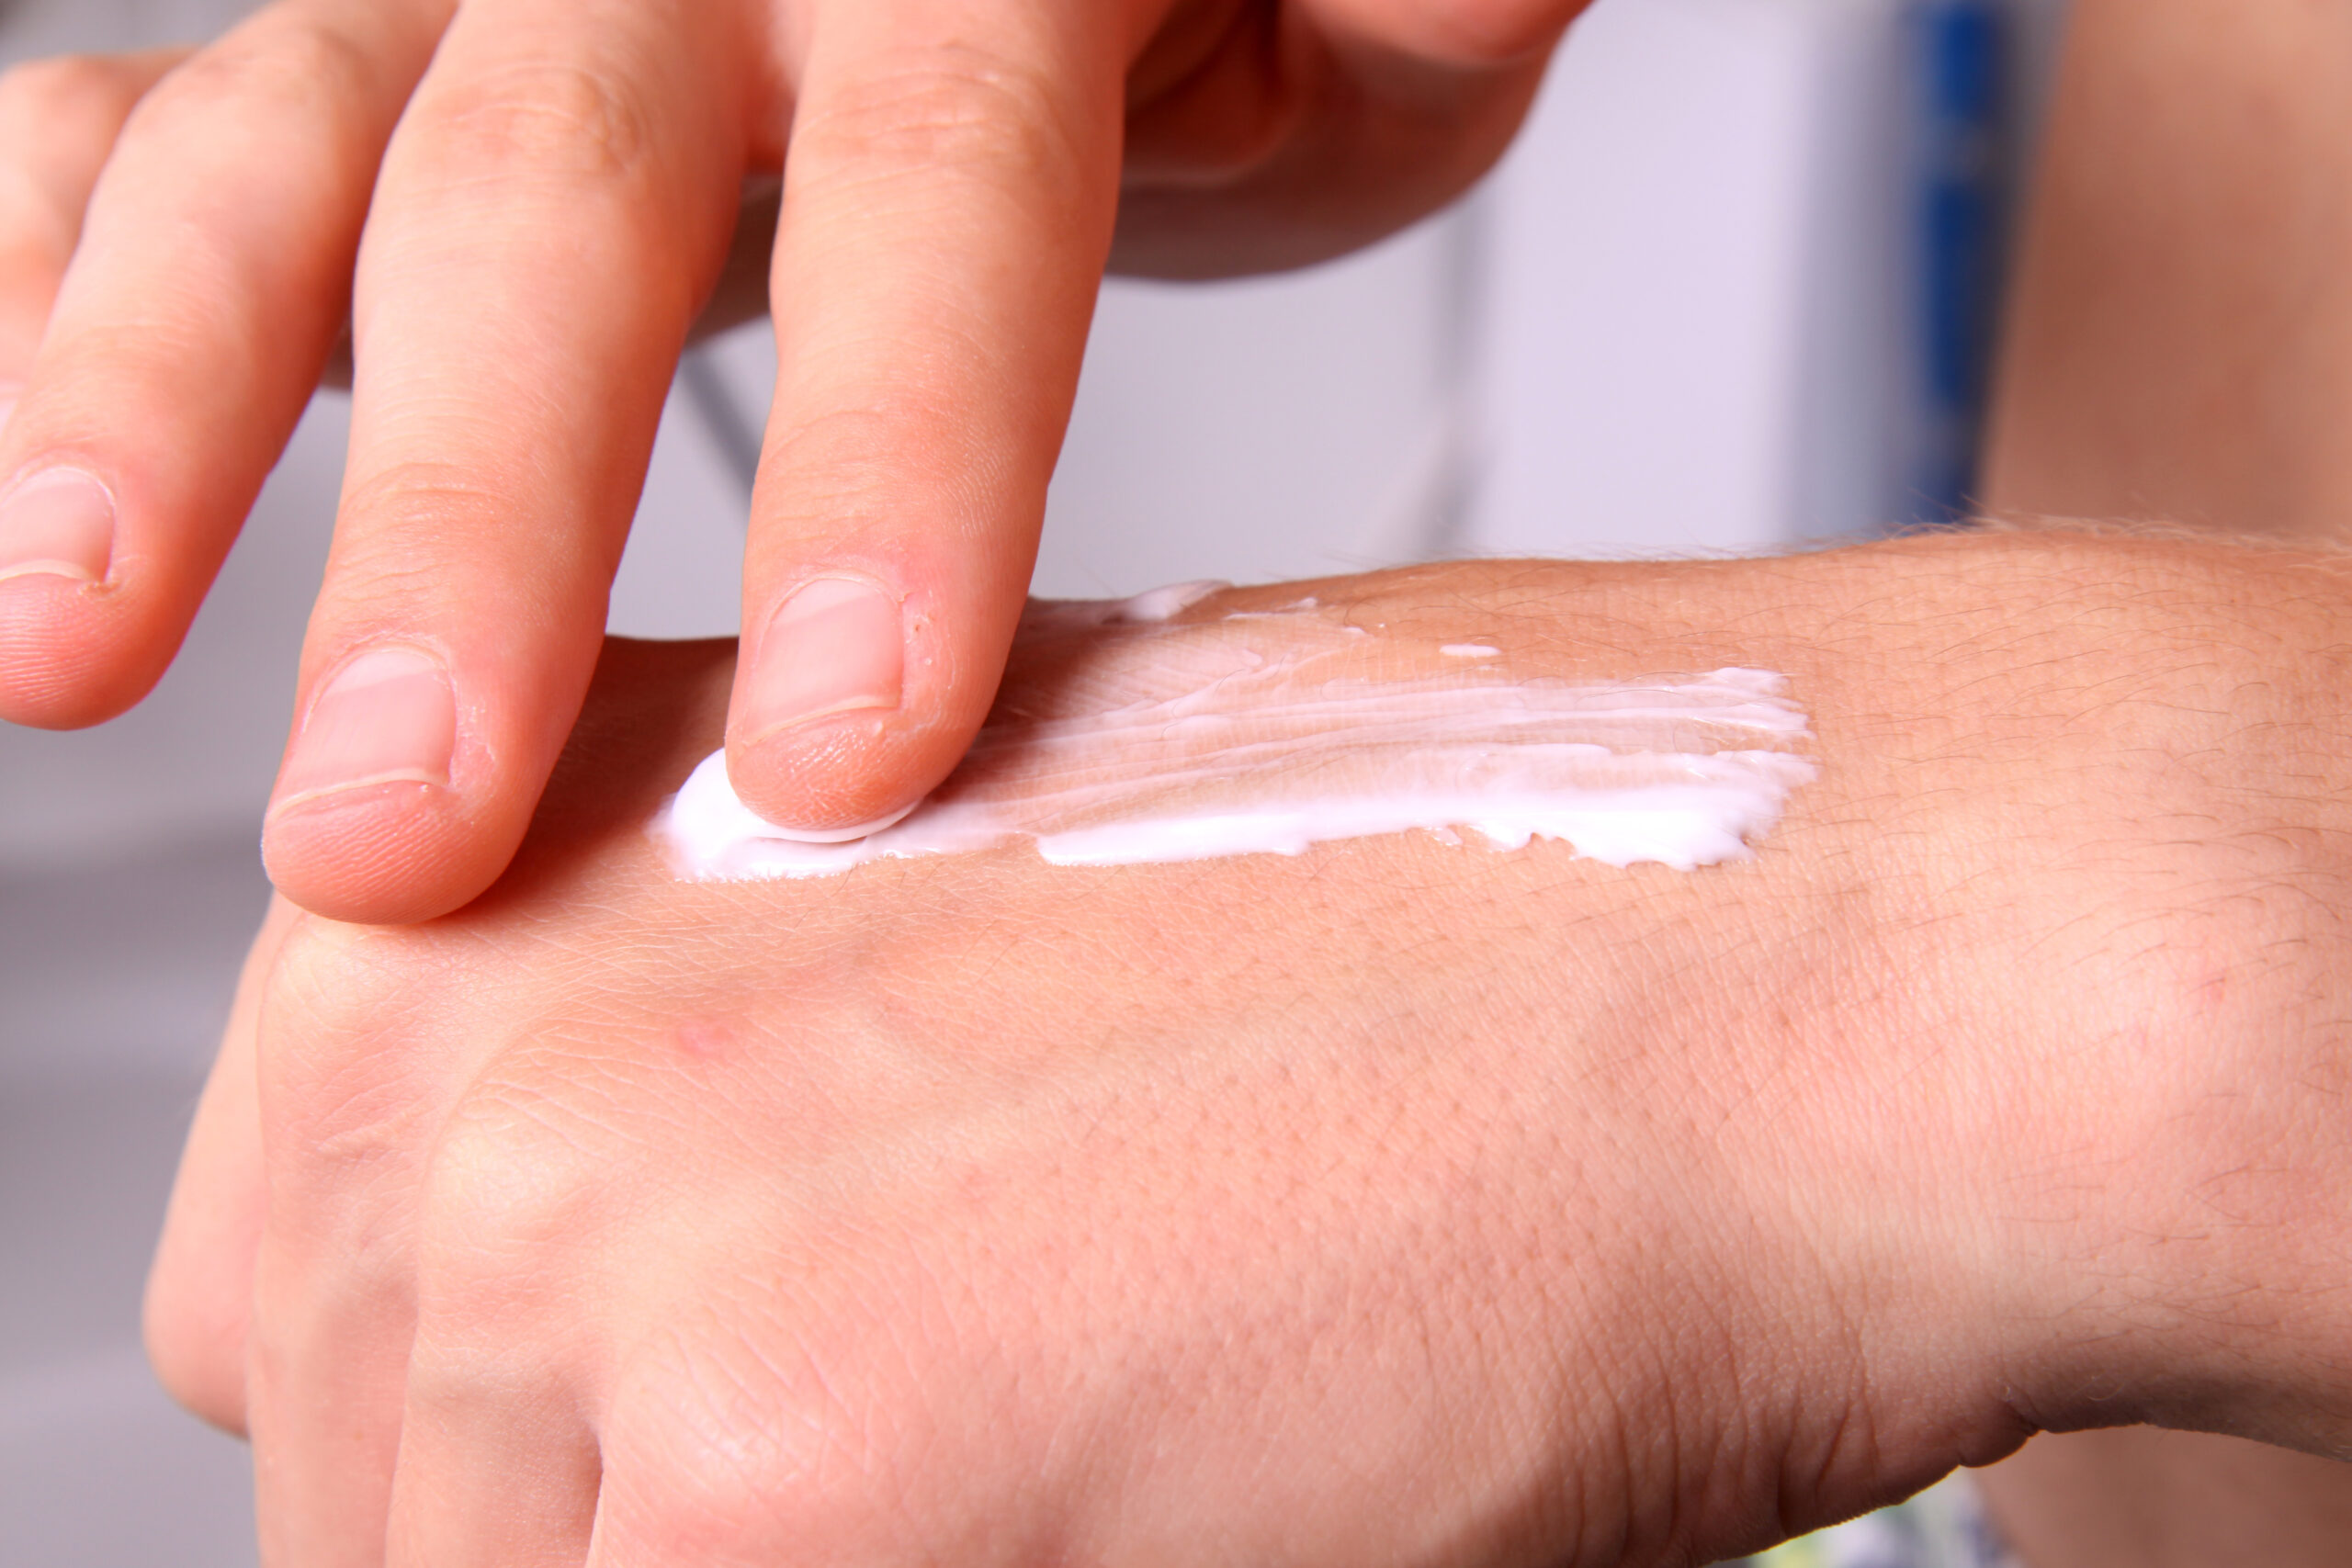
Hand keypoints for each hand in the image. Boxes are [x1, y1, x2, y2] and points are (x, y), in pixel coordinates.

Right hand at [0, 0, 1578, 923]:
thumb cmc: (1243, 13)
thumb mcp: (1377, 7)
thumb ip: (1411, 7)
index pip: (940, 183)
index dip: (891, 455)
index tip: (849, 758)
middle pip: (552, 193)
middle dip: (464, 514)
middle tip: (398, 838)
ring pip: (288, 141)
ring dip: (154, 401)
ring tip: (60, 659)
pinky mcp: (388, 54)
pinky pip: (159, 116)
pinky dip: (60, 266)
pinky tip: (7, 444)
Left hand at [146, 536, 2351, 1563]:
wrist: (1773, 930)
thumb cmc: (1436, 901)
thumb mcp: (943, 922)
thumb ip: (683, 1111)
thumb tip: (599, 1370)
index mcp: (477, 873)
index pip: (296, 1332)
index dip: (510, 1456)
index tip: (692, 1468)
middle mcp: (455, 1036)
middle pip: (383, 1507)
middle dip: (640, 1528)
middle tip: (964, 1467)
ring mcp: (586, 1254)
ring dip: (804, 1557)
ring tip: (1085, 1455)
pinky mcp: (773, 1481)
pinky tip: (1140, 1503)